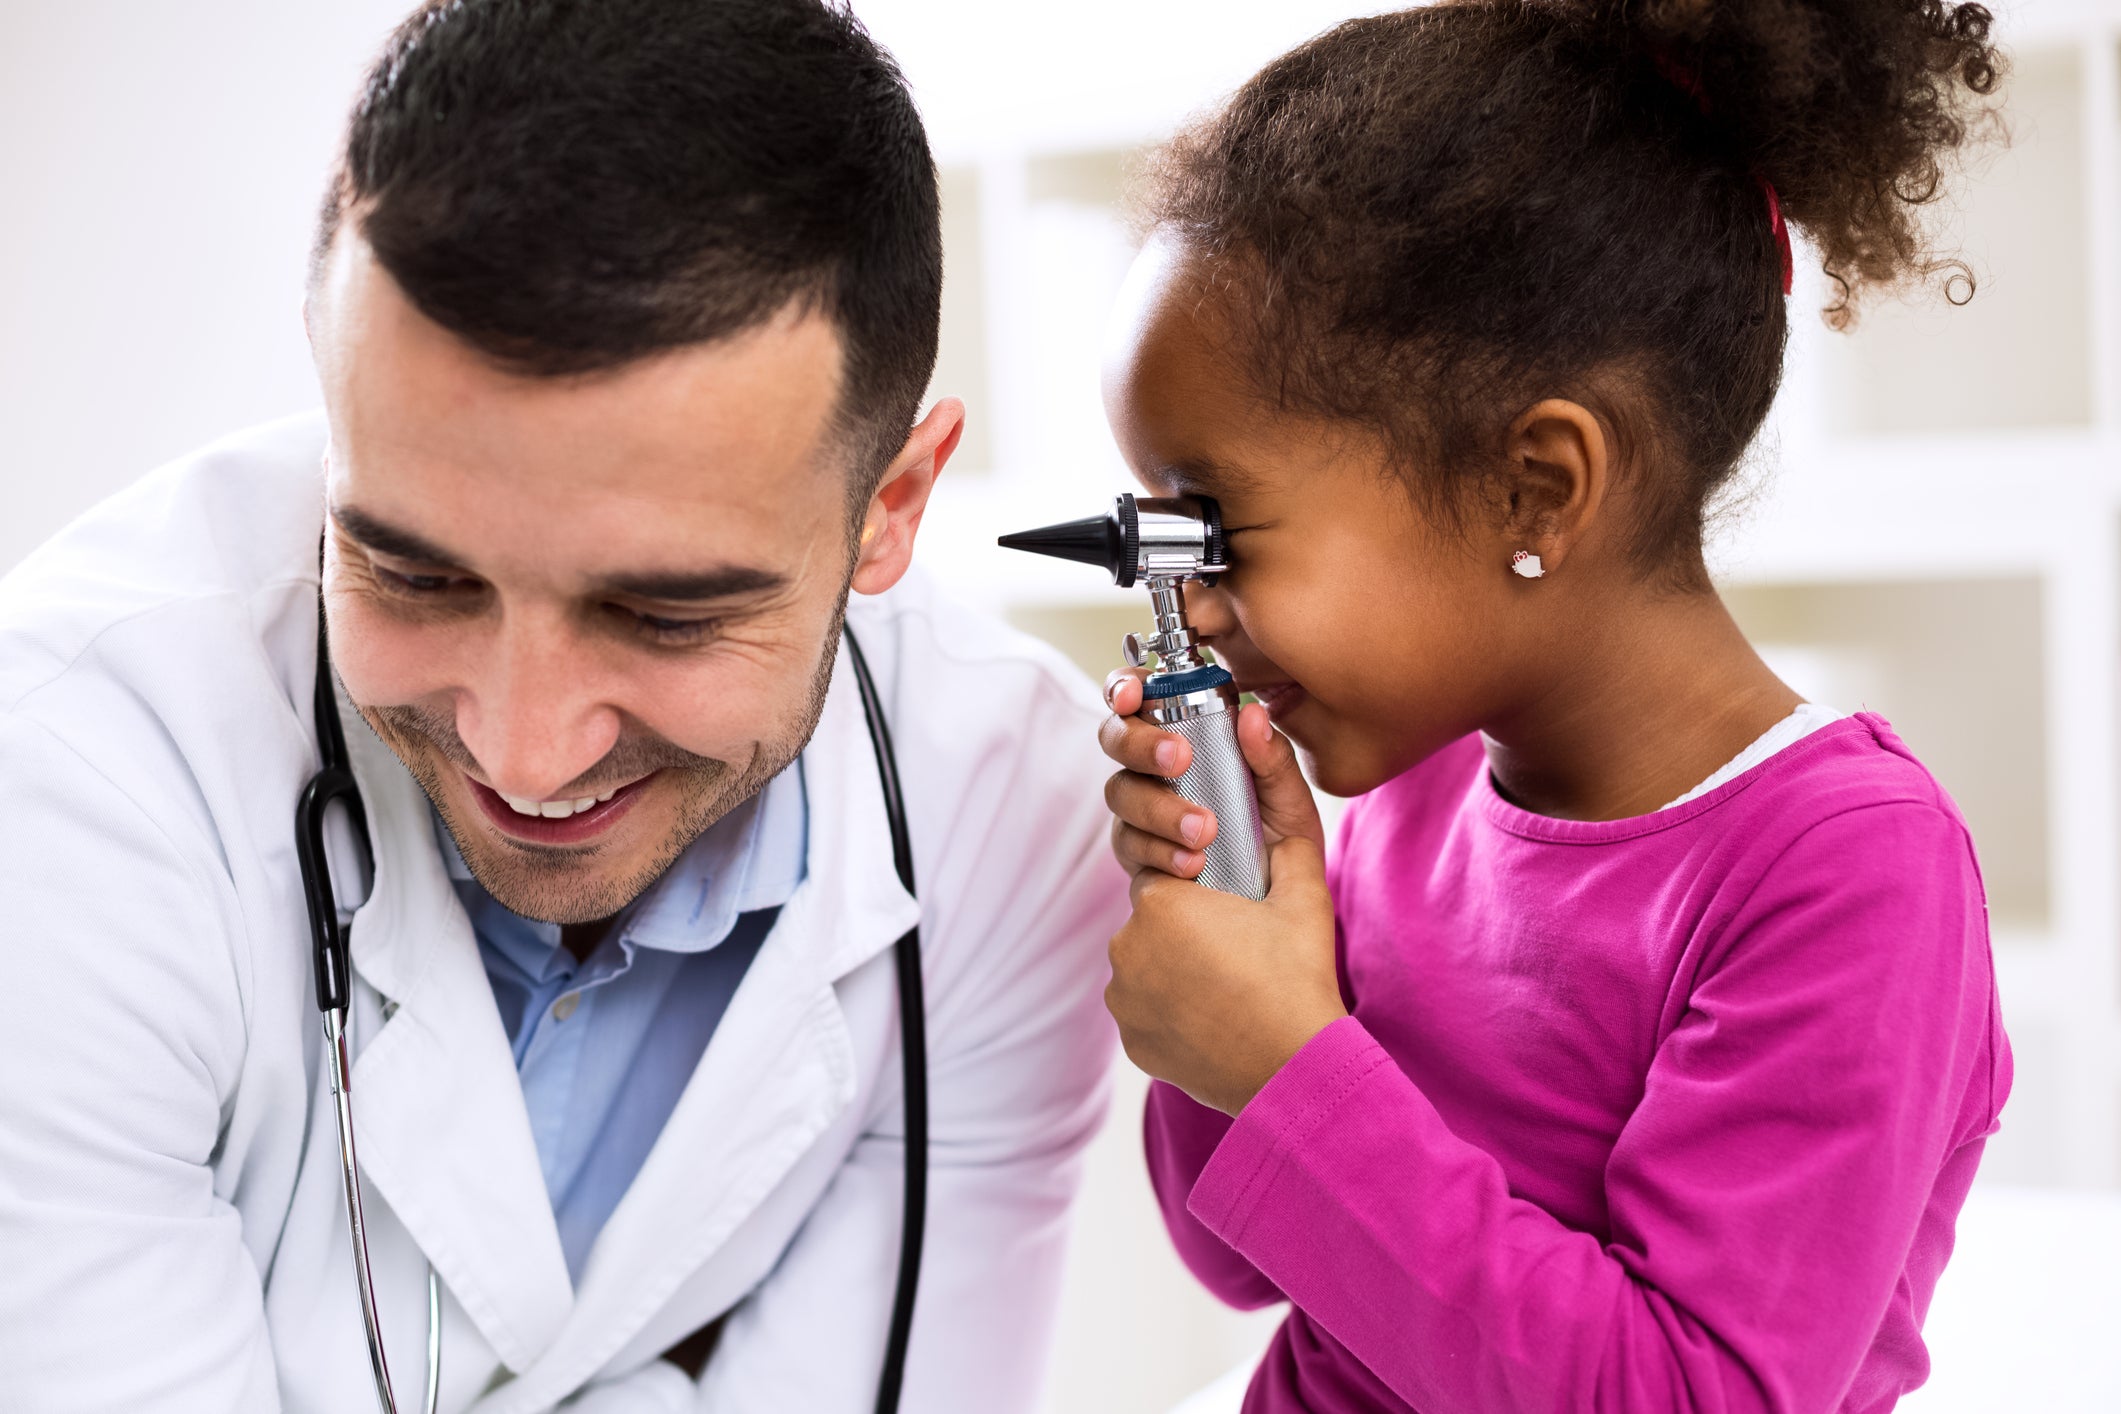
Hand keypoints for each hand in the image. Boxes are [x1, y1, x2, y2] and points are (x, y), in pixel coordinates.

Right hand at [1098, 668, 1326, 877]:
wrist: (1277, 895)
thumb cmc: (1278, 831)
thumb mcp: (1287, 794)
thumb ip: (1272, 756)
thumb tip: (1253, 715)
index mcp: (1182, 732)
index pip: (1137, 696)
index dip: (1123, 687)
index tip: (1133, 695)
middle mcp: (1150, 766)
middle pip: (1115, 737)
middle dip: (1141, 744)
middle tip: (1179, 759)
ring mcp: (1138, 809)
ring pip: (1121, 793)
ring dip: (1159, 808)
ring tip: (1203, 831)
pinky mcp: (1136, 853)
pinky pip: (1131, 845)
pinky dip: (1160, 852)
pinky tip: (1191, 864)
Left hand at [1098, 670, 1346, 1114]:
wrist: (1296, 1071)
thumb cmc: (1302, 971)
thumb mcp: (1302, 873)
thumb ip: (1276, 786)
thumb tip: (1250, 717)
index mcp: (1164, 897)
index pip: (1167, 863)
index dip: (1201, 875)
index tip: (1233, 899)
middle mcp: (1128, 942)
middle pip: (1156, 909)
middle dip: (1191, 919)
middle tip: (1238, 945)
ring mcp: (1123, 993)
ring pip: (1145, 956)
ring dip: (1178, 959)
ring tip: (1230, 980)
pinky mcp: (1129, 1035)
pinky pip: (1142, 1003)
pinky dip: (1170, 1003)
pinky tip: (1212, 1011)